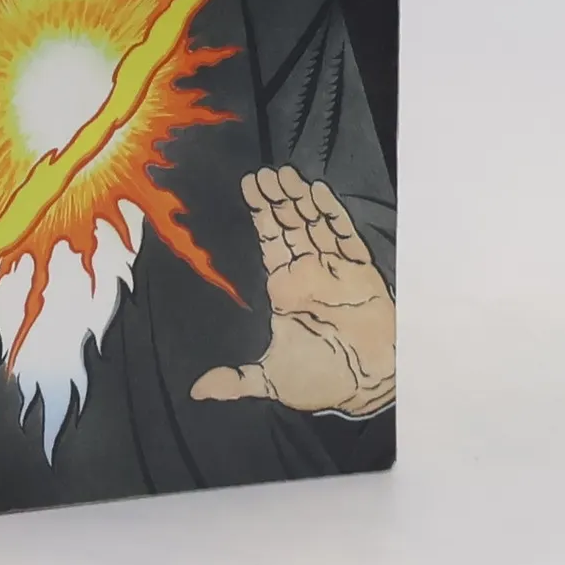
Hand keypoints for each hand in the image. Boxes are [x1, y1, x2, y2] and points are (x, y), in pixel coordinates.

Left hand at [191, 167, 395, 417]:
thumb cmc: (322, 380)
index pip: (270, 241)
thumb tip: (196, 391)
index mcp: (285, 288)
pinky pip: (345, 236)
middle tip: (265, 173)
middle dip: (278, 199)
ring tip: (286, 174)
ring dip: (301, 200)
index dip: (261, 213)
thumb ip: (236, 379)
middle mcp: (309, 272)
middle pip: (290, 225)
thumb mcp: (271, 379)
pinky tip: (319, 194)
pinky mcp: (361, 271)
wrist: (368, 386)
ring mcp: (335, 269)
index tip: (249, 185)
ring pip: (315, 224)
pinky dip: (332, 215)